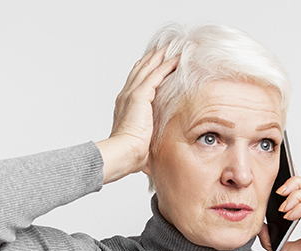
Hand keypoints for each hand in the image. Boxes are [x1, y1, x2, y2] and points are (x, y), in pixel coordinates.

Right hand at [96, 46, 178, 183]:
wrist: (123, 153)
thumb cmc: (131, 153)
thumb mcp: (140, 142)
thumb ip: (146, 139)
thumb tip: (151, 152)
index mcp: (125, 105)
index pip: (136, 82)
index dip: (145, 71)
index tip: (154, 63)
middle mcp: (126, 96)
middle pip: (140, 70)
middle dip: (151, 58)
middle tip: (163, 47)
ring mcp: (132, 94)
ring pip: (147, 68)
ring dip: (160, 56)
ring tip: (171, 47)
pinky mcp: (140, 95)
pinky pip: (156, 74)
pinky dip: (166, 65)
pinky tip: (177, 59)